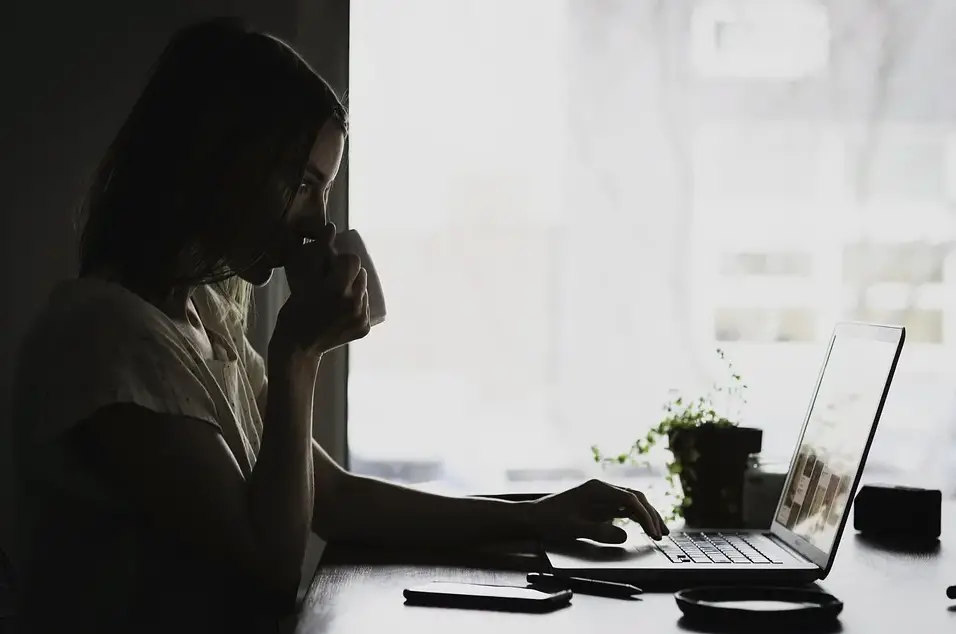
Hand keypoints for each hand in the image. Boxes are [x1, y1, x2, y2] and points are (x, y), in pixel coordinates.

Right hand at [274, 221, 369, 356]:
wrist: (298, 346)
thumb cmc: (295, 310)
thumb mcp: (303, 280)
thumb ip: (318, 253)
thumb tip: (331, 227)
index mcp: (338, 289)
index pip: (353, 261)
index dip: (342, 260)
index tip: (332, 265)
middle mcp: (354, 303)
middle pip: (361, 274)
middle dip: (349, 273)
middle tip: (334, 280)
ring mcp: (361, 318)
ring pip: (365, 290)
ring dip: (355, 288)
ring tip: (338, 294)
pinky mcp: (365, 328)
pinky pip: (366, 307)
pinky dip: (357, 304)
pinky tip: (343, 308)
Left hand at [527, 479, 667, 543]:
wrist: (534, 517)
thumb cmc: (551, 520)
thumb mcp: (574, 528)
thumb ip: (600, 531)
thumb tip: (624, 534)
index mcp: (597, 488)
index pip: (629, 498)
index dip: (644, 515)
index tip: (653, 530)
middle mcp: (602, 489)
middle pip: (635, 497)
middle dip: (651, 514)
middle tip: (662, 533)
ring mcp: (602, 496)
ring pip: (632, 502)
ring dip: (647, 515)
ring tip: (660, 531)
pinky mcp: (600, 505)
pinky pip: (624, 508)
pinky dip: (636, 518)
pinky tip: (644, 527)